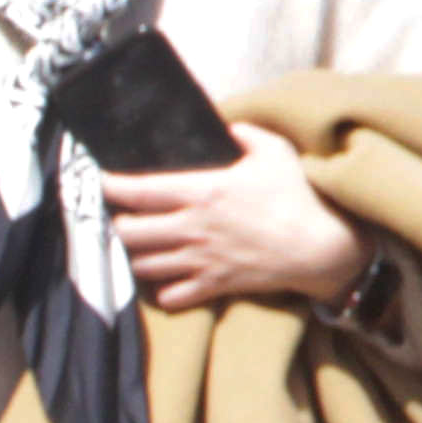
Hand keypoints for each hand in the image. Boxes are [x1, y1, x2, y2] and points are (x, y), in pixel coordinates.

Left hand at [105, 127, 374, 310]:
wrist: (319, 247)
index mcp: (203, 192)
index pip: (140, 190)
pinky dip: (162, 290)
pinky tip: (168, 278)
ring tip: (141, 246)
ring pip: (142, 265)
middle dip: (119, 224)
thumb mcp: (276, 152)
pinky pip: (169, 297)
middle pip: (129, 232)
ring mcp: (199, 261)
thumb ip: (246, 133)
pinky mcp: (211, 285)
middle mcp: (192, 228)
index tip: (102, 179)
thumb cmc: (297, 196)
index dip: (112, 185)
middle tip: (124, 216)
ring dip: (136, 256)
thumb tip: (226, 125)